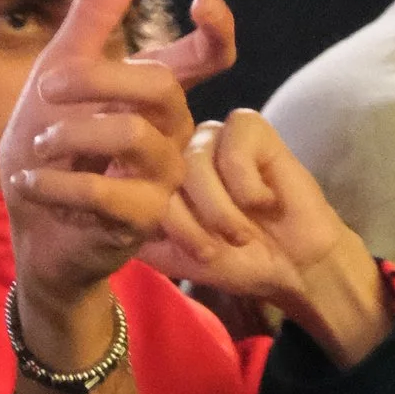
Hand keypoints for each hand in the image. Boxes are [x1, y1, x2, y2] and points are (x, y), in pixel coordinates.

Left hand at [0, 0, 231, 349]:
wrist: (33, 229)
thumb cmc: (51, 150)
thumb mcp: (58, 72)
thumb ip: (96, 13)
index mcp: (156, 95)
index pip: (209, 57)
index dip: (218, 31)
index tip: (207, 0)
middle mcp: (171, 132)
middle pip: (159, 85)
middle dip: (95, 79)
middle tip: (46, 87)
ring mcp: (163, 178)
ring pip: (133, 135)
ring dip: (70, 135)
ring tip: (36, 148)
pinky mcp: (144, 221)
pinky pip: (108, 192)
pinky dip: (58, 183)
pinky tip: (31, 181)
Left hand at [145, 109, 389, 366]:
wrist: (292, 267)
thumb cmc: (233, 260)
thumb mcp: (170, 255)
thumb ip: (133, 229)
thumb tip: (102, 205)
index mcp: (151, 176)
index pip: (131, 189)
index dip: (170, 230)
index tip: (201, 256)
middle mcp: (174, 150)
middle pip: (160, 179)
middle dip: (192, 226)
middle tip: (220, 247)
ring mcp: (209, 134)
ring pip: (194, 165)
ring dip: (222, 213)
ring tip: (242, 232)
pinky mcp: (248, 126)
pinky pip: (232, 152)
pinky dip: (249, 188)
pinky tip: (266, 201)